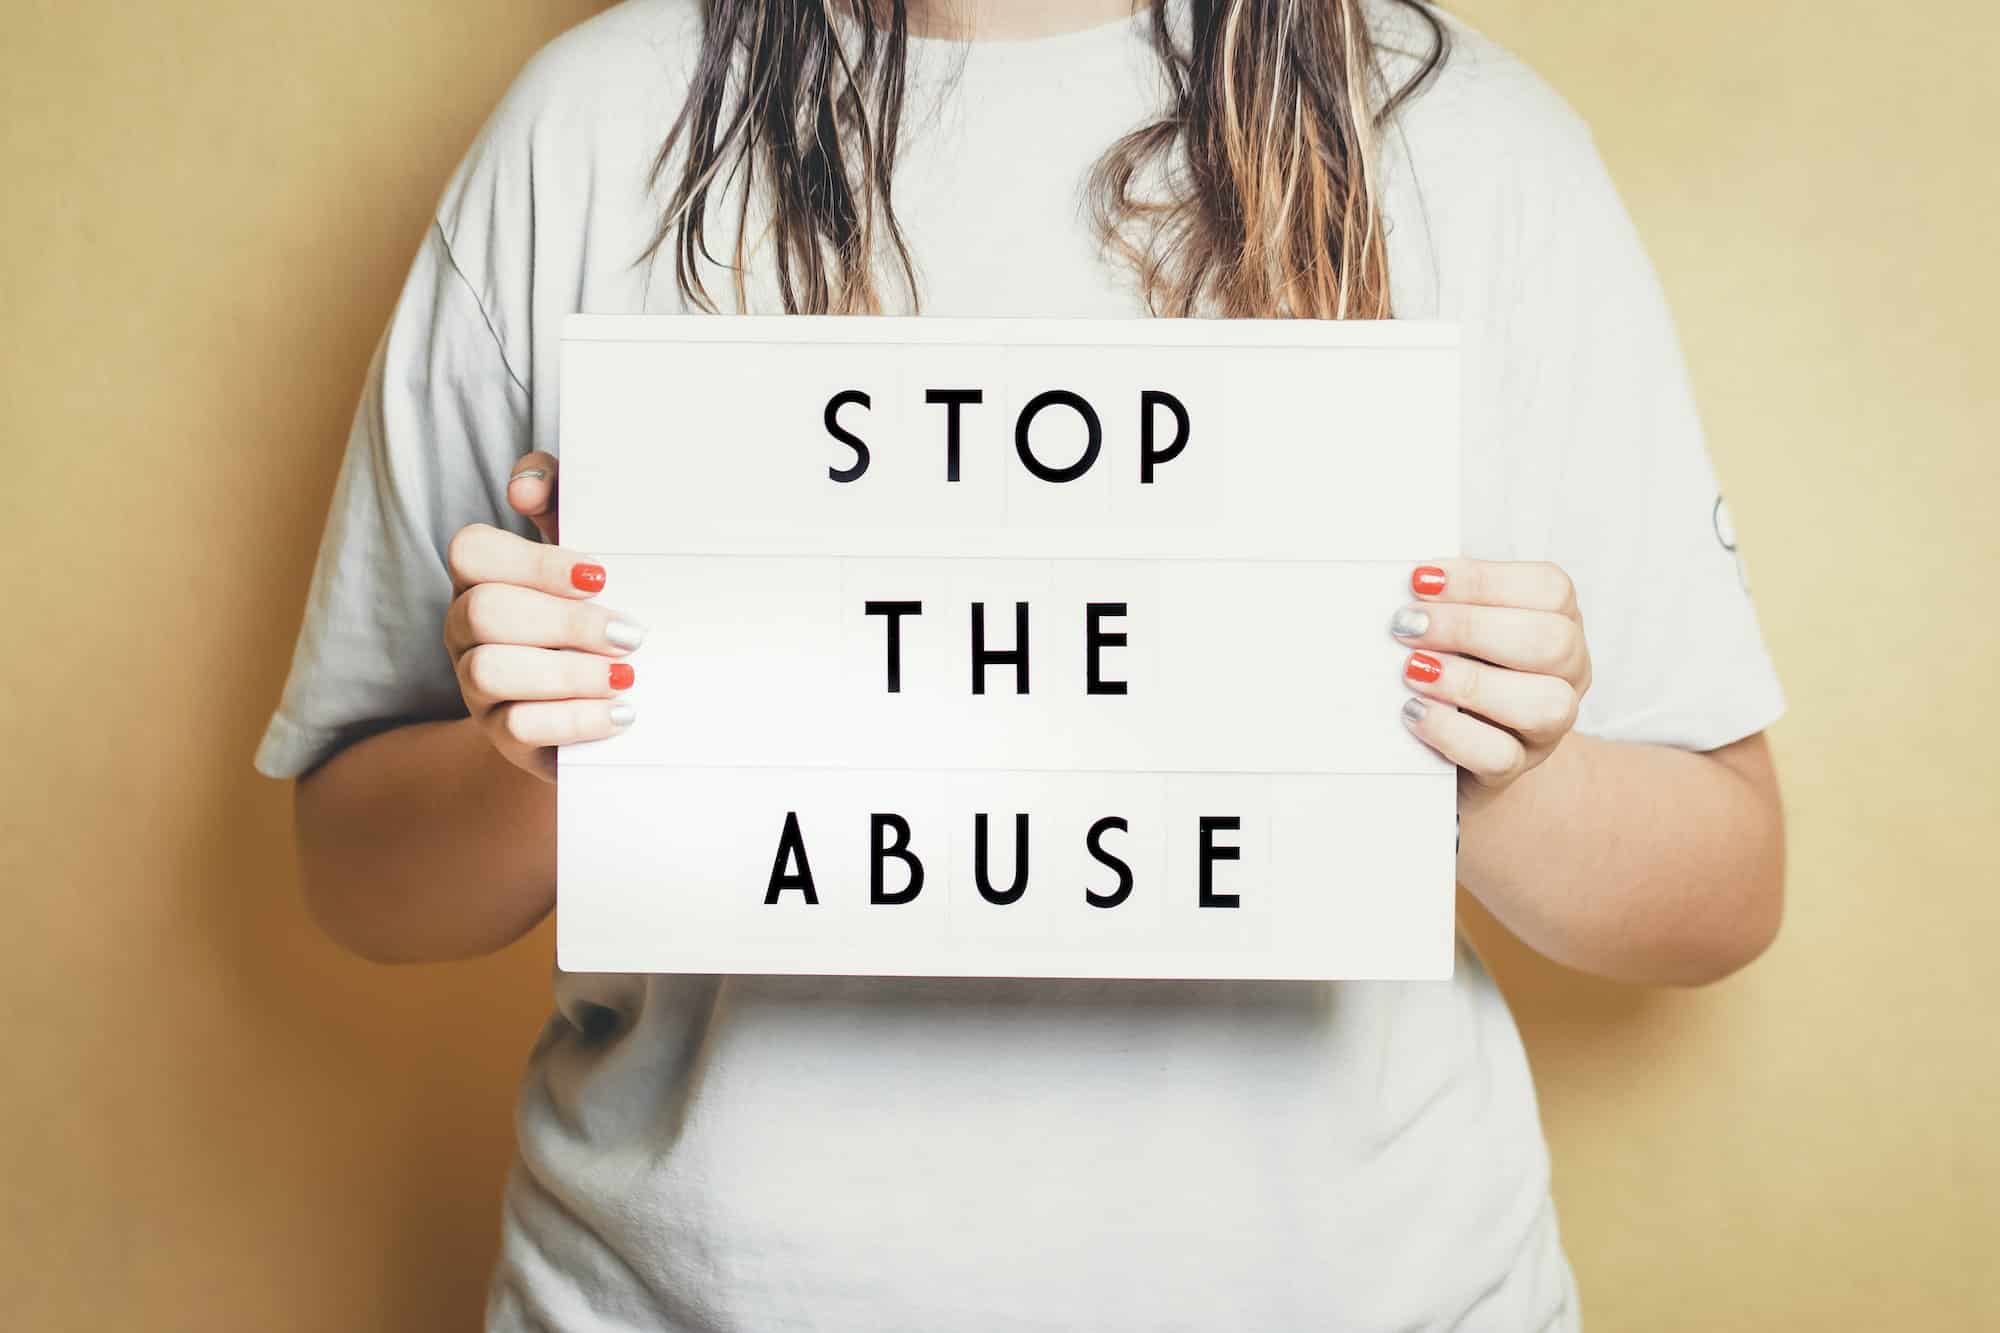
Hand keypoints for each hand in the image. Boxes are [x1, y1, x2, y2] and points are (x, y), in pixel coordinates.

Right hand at [443, 452, 643, 782]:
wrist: (600, 699)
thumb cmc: (591, 612)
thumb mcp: (583, 554)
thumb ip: (558, 501)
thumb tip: (525, 487)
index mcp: (482, 578)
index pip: (472, 552)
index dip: (534, 562)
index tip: (602, 576)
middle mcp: (466, 629)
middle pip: (485, 612)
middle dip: (565, 622)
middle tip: (631, 634)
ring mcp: (476, 685)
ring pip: (491, 670)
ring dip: (569, 672)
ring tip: (626, 676)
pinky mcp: (501, 735)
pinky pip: (519, 727)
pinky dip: (576, 718)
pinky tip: (620, 711)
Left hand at [1390, 560, 1591, 814]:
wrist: (1452, 750)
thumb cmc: (1456, 666)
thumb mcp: (1459, 626)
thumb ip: (1448, 599)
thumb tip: (1414, 579)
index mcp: (1560, 621)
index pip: (1549, 589)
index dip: (1483, 580)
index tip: (1420, 580)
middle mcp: (1568, 672)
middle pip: (1553, 642)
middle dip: (1472, 628)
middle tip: (1409, 626)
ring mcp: (1550, 726)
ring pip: (1544, 704)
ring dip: (1469, 681)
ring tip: (1413, 670)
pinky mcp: (1517, 768)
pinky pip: (1500, 755)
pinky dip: (1452, 731)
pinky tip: (1414, 712)